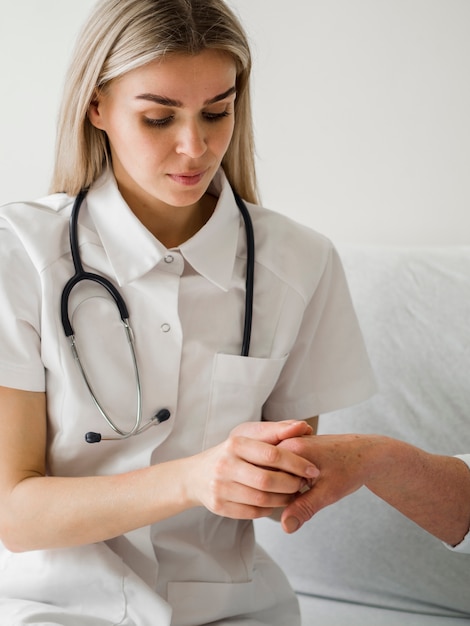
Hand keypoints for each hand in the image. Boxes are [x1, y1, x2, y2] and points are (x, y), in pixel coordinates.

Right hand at [187, 421, 319, 519]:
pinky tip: (277, 502)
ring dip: (284, 499)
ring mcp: (220, 487)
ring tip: (294, 493)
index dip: (296, 463)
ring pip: (262, 499)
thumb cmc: (232, 452)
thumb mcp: (249, 436)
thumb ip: (276, 431)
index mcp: (235, 444)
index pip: (271, 455)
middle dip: (291, 484)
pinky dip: (270, 508)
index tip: (313, 470)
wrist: (195, 475)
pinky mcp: (219, 506)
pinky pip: (253, 512)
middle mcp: (225, 465)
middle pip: (267, 480)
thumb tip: (303, 426)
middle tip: (303, 484)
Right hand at [277, 434, 374, 532]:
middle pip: (268, 472)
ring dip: (284, 484)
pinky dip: (288, 478)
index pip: (266, 476)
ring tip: (307, 486)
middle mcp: (287, 442)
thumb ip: (304, 508)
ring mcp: (290, 443)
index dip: (278, 494)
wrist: (367, 454)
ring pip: (275, 471)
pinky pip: (282, 467)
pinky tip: (304, 484)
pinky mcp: (295, 448)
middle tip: (306, 490)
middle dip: (281, 489)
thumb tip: (285, 527)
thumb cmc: (350, 468)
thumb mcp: (328, 492)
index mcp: (292, 449)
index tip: (299, 498)